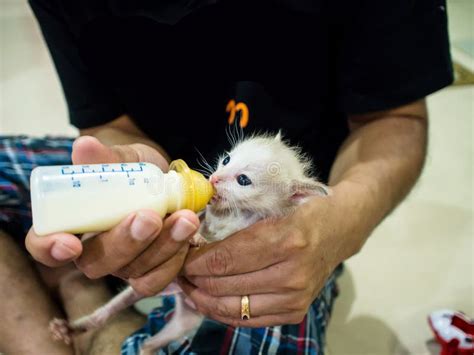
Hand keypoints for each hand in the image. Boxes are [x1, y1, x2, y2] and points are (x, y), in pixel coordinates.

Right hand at [25, 136, 199, 295]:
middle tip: (149, 217)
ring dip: (162, 247)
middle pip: (96, 264)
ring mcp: (124, 264)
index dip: (50, 248)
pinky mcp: (151, 268)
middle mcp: (94, 250)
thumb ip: (105, 157)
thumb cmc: (132, 168)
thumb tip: (84, 146)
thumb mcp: (122, 158)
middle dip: (125, 243)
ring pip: (134, 272)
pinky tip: (189, 231)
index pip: (43, 245)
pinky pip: (160, 277)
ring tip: (185, 218)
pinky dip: (177, 258)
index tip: (71, 242)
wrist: (164, 177)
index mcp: (72, 224)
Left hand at [180, 195, 346, 327]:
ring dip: (203, 299)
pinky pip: (248, 320)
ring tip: (187, 287)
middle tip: (177, 270)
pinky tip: (208, 301)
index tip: (180, 255)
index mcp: (286, 239)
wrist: (339, 229)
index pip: (226, 258)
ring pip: (233, 308)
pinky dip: (222, 312)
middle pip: (225, 285)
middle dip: (194, 279)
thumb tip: (194, 234)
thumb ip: (236, 218)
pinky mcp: (295, 312)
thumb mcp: (272, 203)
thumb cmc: (302, 209)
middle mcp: (292, 273)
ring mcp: (295, 297)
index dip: (195, 260)